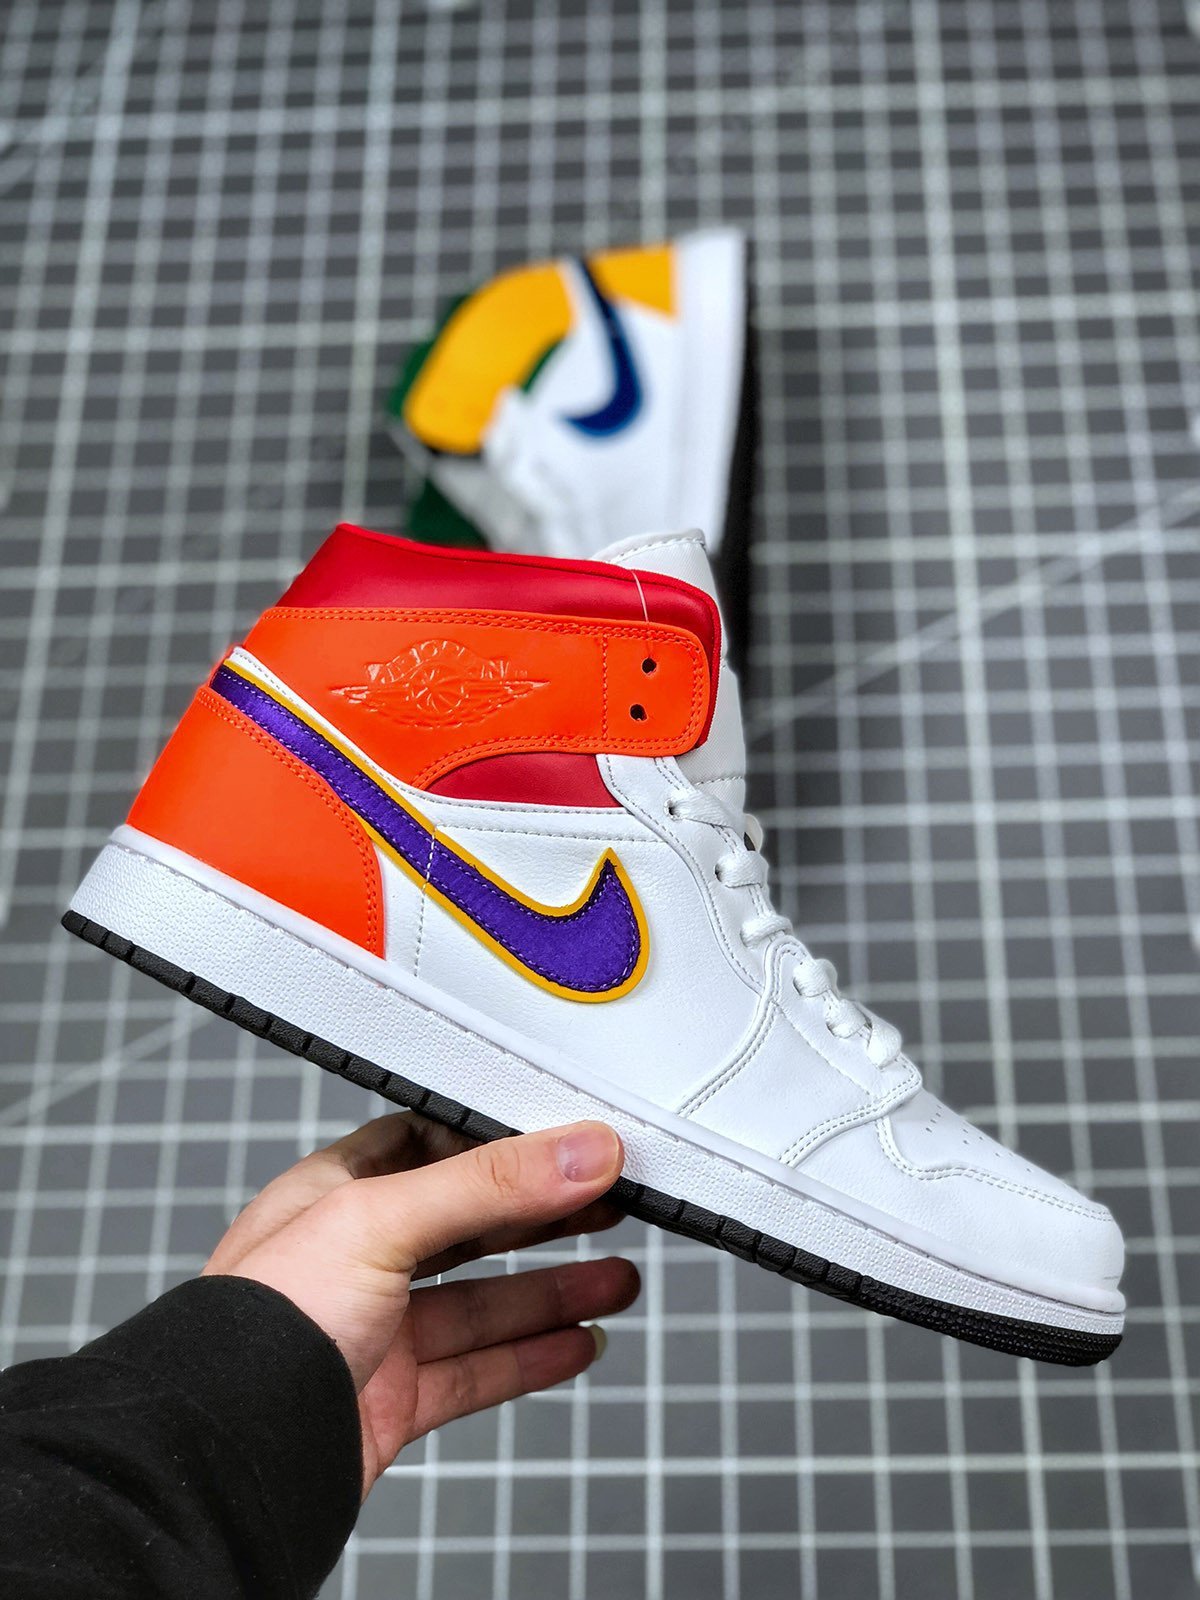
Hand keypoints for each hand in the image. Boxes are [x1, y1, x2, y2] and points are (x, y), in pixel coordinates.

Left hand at [202, 1113, 638, 1495]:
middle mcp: (352, 1262)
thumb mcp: (379, 1221)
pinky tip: (576, 1344)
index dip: (498, 1143)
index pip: (429, 1147)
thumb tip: (580, 1148)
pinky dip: (532, 1358)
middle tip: (610, 1204)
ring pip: (481, 1304)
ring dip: (552, 1292)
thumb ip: (489, 1184)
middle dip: (542, 1217)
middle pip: (468, 1226)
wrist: (226, 1459)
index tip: (564, 1141)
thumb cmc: (253, 1328)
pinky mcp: (390, 1401)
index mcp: (334, 1196)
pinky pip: (477, 1372)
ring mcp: (373, 1335)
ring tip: (617, 1281)